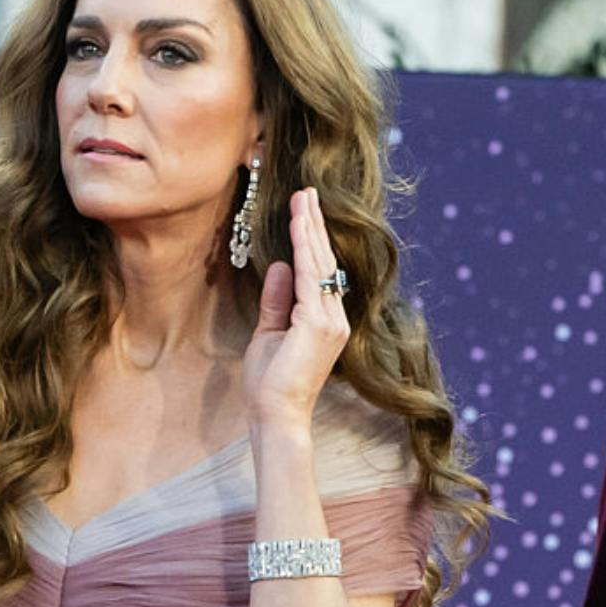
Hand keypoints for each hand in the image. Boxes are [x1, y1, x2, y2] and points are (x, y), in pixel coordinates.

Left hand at [244, 187, 349, 442]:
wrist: (275, 414)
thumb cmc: (270, 382)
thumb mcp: (269, 332)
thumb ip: (277, 300)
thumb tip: (281, 265)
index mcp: (326, 321)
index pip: (320, 272)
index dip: (312, 240)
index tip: (305, 210)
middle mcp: (335, 318)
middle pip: (325, 261)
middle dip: (314, 225)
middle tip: (306, 192)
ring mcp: (331, 321)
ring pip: (320, 264)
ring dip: (309, 229)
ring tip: (303, 199)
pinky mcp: (318, 324)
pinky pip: (310, 277)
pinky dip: (303, 249)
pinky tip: (297, 227)